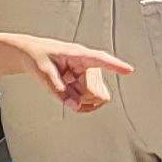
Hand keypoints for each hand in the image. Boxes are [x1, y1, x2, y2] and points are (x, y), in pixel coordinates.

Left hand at [10, 36, 130, 112]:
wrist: (32, 54)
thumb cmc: (38, 57)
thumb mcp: (43, 74)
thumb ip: (59, 91)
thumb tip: (75, 107)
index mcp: (78, 55)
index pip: (99, 59)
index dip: (114, 65)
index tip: (129, 70)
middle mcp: (88, 64)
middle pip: (96, 91)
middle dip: (81, 96)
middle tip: (65, 86)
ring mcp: (90, 74)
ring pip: (96, 97)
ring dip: (80, 98)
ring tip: (66, 86)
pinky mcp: (89, 82)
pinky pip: (94, 101)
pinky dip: (81, 102)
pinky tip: (70, 95)